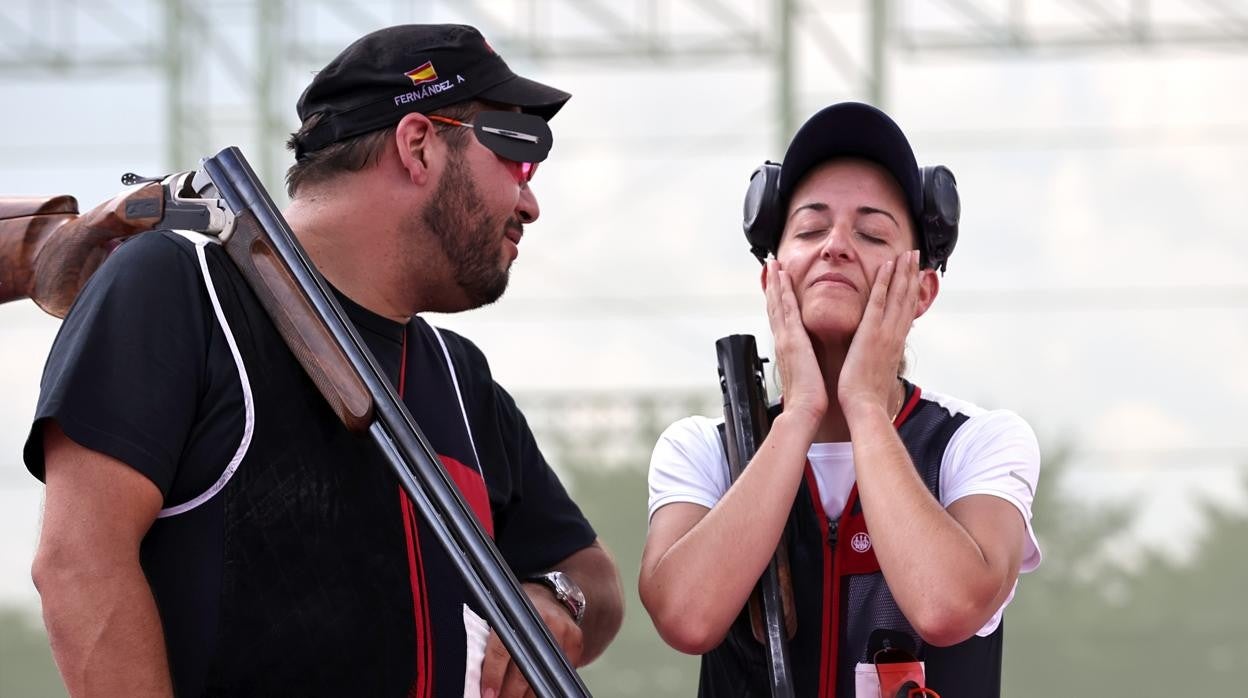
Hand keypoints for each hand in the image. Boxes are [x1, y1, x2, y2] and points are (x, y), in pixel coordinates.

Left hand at [480, 582, 583, 697]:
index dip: (493, 676)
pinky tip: (537, 689)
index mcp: (516, 613)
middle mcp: (540, 620)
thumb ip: (495, 642)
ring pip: (543, 676)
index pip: (501, 650)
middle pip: (523, 669)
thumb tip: (485, 680)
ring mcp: (561, 631)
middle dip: (510, 693)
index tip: (488, 693)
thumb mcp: (504, 615)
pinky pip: (561, 673)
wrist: (553, 596)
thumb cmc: (523, 608)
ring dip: (527, 695)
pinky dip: (548, 684)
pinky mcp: (575, 641)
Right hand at [764, 259, 826, 424]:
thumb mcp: (805, 376)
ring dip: (775, 282)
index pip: (780, 318)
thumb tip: (806, 363)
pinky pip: (786, 309)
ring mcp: (785, 339)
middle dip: (772, 285)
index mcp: (788, 349)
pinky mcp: (792, 340)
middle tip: (770, 265)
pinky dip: (782, 292)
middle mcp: (783, 340)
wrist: (803, 412)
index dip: (777, 299)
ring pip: (777, 303)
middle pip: (774, 306)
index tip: (776, 284)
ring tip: (773, 264)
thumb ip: (804, 365)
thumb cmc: (808, 400)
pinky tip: (782, 278)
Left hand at [838, 249, 919, 419]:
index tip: (916, 276)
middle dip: (911, 276)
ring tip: (907, 254)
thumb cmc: (867, 396)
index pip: (906, 312)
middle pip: (907, 299)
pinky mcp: (872, 332)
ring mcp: (885, 332)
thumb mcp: (878, 373)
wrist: (865, 406)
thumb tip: (881, 359)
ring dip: (903, 272)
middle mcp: (895, 335)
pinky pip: (879, 301)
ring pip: (898, 295)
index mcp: (895, 344)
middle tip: (916, 256)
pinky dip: (885, 282)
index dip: (912, 292)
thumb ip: (881, 361)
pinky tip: (887, 265)